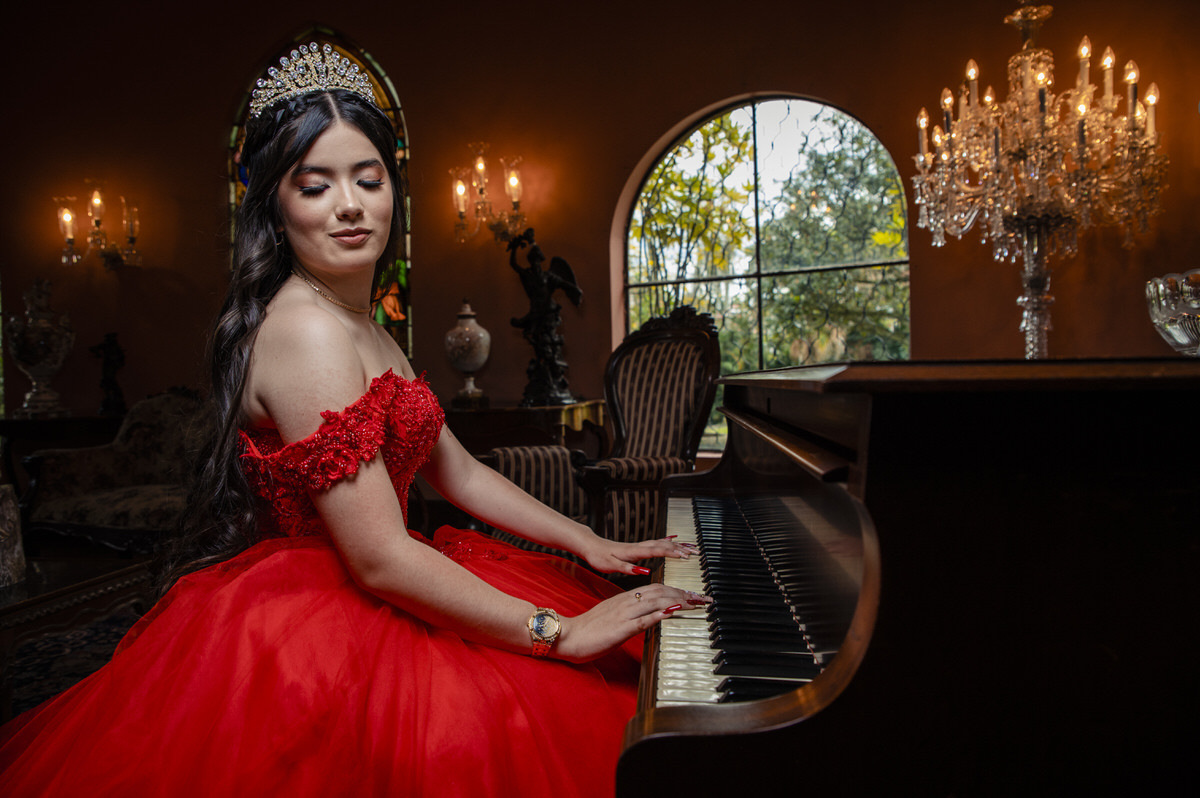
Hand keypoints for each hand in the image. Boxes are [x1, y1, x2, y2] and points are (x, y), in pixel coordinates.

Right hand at [554, 584, 710, 662]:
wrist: (568, 636)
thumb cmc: (589, 631)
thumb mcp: (614, 619)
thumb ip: (632, 615)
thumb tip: (650, 616)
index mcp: (625, 599)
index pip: (655, 589)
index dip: (676, 590)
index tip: (692, 595)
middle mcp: (626, 602)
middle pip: (660, 592)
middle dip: (683, 594)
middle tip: (701, 598)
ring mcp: (623, 614)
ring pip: (655, 601)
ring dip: (677, 600)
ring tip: (694, 602)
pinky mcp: (620, 628)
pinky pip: (643, 619)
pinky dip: (659, 614)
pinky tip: (672, 612)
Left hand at [578, 535, 698, 576]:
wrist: (590, 546)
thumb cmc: (599, 556)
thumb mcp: (610, 565)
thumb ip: (627, 568)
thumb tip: (643, 571)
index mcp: (633, 552)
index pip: (656, 551)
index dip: (671, 553)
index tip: (685, 555)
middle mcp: (639, 547)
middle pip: (663, 545)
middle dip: (680, 548)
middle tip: (695, 551)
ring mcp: (639, 546)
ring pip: (662, 543)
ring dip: (677, 544)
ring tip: (691, 547)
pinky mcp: (638, 547)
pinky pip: (657, 543)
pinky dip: (668, 542)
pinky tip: (674, 541)